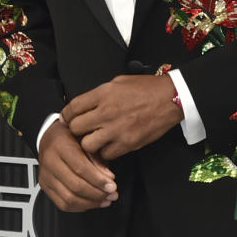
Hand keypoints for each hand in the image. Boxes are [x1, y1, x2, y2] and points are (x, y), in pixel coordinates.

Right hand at [38, 118, 117, 211]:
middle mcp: (50, 161)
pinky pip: (63, 204)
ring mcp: (45, 175)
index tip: (112, 186)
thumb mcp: (86, 140)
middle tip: (112, 194)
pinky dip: (80, 207)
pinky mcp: (45, 186)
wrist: (50, 136)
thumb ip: (97, 158)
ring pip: (69, 198)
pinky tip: (92, 203)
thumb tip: (108, 178)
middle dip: (97, 194)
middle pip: (75, 185)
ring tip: (105, 200)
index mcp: (60, 145)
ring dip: (91, 203)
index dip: (98, 180)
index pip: (80, 168)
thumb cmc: (70, 136)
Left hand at [61, 74, 181, 159]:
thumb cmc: (146, 89)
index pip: (73, 107)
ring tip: (95, 141)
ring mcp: (117, 129)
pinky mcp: (127, 143)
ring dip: (89, 144)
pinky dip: (106, 153)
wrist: (170, 99)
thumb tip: (85, 105)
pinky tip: (110, 146)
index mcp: (103, 94)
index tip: (66, 120)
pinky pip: (107, 154)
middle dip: (76, 131)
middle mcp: (107, 111)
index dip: (66, 115)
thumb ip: (100, 94)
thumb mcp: (118, 82)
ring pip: (88, 145)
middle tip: (81, 132)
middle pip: (76, 128)